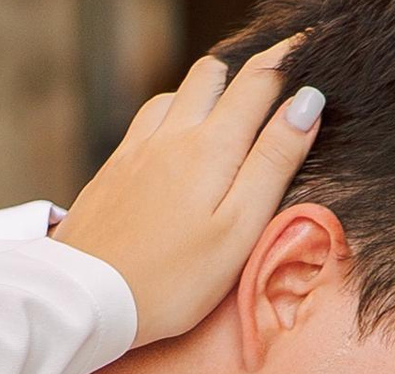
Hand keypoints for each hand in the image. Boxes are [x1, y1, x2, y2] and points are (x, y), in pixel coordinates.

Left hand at [51, 42, 323, 345]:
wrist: (86, 301)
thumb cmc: (172, 280)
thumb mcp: (239, 230)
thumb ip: (273, 163)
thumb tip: (306, 104)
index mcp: (213, 147)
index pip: (260, 81)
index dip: (289, 60)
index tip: (308, 52)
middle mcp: (173, 134)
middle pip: (214, 73)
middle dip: (244, 73)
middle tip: (266, 93)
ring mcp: (137, 148)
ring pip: (176, 92)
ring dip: (203, 94)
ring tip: (220, 120)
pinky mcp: (112, 170)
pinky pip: (145, 121)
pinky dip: (168, 116)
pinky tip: (171, 144)